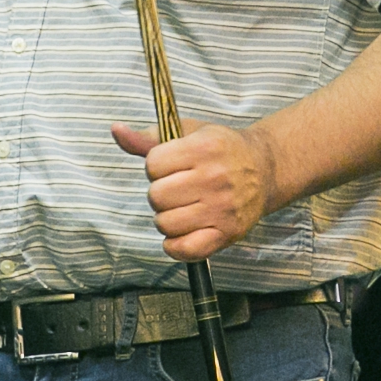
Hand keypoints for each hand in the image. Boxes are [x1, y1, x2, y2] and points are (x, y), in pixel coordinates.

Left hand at [113, 119, 281, 261]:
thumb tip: (116, 130)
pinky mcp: (227, 233)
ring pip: (165, 223)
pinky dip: (174, 245)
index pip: (153, 164)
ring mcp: (222, 208)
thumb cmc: (221, 149)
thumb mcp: (188, 132)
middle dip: (160, 192)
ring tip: (182, 208)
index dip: (156, 166)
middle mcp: (214, 178)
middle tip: (176, 189)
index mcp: (204, 148)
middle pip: (156, 195)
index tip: (170, 166)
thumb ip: (149, 137)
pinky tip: (181, 231)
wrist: (265, 169)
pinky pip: (185, 249)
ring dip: (166, 218)